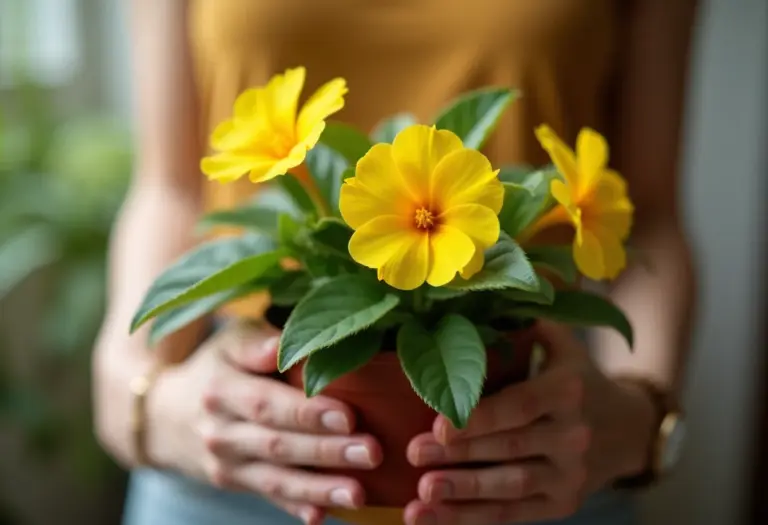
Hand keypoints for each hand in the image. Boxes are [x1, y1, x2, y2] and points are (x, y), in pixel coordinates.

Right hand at [147, 321, 382, 524]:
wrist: (165, 413)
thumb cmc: (215, 365)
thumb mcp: (229, 340)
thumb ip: (257, 342)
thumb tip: (282, 346)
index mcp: (222, 390)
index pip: (267, 404)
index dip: (307, 413)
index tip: (348, 416)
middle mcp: (221, 431)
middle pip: (277, 445)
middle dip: (326, 451)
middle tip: (372, 452)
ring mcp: (225, 463)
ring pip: (274, 479)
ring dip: (318, 488)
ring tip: (358, 494)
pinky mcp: (234, 483)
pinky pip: (268, 497)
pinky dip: (294, 507)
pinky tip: (322, 516)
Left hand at [404, 320, 656, 524]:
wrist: (626, 428)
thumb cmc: (575, 377)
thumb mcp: (558, 342)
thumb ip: (520, 323)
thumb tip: (467, 298)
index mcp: (568, 389)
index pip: (520, 406)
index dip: (478, 419)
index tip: (438, 426)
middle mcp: (574, 434)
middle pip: (509, 448)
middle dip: (458, 456)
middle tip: (413, 454)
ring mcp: (571, 474)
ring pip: (510, 487)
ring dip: (462, 493)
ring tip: (420, 497)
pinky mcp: (563, 504)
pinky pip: (514, 514)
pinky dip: (472, 519)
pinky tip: (435, 517)